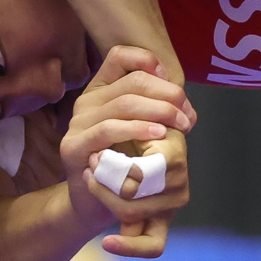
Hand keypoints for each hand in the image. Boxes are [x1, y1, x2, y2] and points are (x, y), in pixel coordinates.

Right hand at [60, 45, 191, 257]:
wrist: (93, 204)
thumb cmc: (121, 165)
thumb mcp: (139, 131)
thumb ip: (154, 110)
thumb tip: (183, 101)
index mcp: (100, 91)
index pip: (120, 56)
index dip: (147, 61)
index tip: (170, 81)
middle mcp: (85, 102)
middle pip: (131, 82)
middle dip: (167, 95)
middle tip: (187, 116)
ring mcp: (77, 124)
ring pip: (123, 103)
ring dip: (159, 111)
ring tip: (180, 125)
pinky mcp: (74, 147)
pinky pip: (108, 129)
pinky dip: (137, 128)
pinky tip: (157, 134)